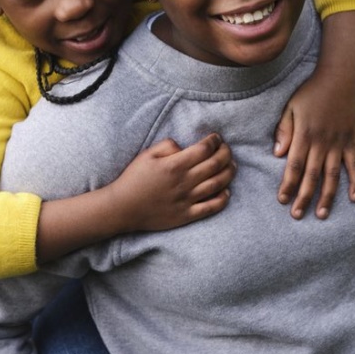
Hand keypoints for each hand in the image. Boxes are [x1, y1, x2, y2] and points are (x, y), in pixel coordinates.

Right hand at [109, 133, 234, 232]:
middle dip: (225, 153)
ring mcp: (187, 200)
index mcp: (175, 165)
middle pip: (215, 165)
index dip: (214, 141)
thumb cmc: (134, 178)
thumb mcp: (147, 155)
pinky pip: (211, 207)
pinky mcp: (186, 215)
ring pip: (217, 184)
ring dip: (229, 173)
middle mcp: (184, 182)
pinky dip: (223, 199)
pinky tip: (227, 192)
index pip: (204, 149)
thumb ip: (167, 145)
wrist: (122, 208)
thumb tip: (184, 147)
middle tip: (227, 149)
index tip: (217, 138)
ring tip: (232, 166)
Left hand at [274, 74, 354, 219]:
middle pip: (311, 175)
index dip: (288, 184)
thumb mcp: (290, 107)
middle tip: (297, 215)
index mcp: (304, 134)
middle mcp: (322, 142)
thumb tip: (277, 154)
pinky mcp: (352, 141)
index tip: (282, 200)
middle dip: (304, 197)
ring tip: (321, 214)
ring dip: (327, 196)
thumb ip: (284, 130)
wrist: (339, 78)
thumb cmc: (311, 92)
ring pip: (332, 175)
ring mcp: (339, 143)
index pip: (294, 165)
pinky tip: (354, 198)